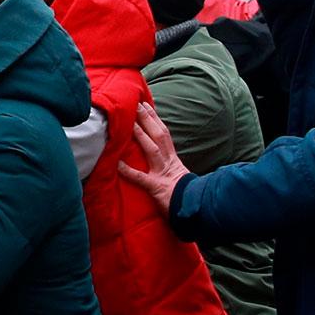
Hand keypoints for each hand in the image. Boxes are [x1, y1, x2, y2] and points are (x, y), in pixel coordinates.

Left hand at [116, 101, 190, 215]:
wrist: (196, 211)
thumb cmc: (186, 198)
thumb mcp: (179, 178)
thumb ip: (169, 168)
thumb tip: (161, 160)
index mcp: (173, 160)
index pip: (164, 135)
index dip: (155, 120)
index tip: (146, 105)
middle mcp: (168, 163)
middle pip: (159, 136)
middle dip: (148, 119)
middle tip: (137, 104)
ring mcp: (163, 174)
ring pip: (152, 150)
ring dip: (141, 135)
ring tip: (130, 121)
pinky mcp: (157, 188)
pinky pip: (141, 178)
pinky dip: (129, 171)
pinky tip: (118, 164)